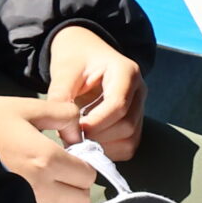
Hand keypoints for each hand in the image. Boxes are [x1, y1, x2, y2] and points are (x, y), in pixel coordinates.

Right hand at [0, 92, 98, 202]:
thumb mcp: (25, 106)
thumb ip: (62, 114)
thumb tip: (78, 134)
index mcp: (46, 158)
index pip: (87, 175)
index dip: (84, 165)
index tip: (72, 157)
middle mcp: (38, 186)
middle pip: (80, 202)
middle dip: (75, 186)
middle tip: (61, 172)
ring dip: (58, 202)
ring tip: (42, 184)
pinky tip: (27, 194)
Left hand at [46, 24, 145, 162]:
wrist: (83, 52)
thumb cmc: (75, 58)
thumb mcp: (64, 71)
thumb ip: (61, 97)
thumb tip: (64, 130)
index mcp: (126, 71)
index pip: (118, 105)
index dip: (96, 123)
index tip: (73, 130)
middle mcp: (139, 89)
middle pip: (127, 125)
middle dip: (98, 137)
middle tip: (72, 137)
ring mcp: (140, 106)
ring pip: (130, 139)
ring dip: (104, 146)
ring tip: (80, 138)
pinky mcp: (135, 121)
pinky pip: (129, 145)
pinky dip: (109, 150)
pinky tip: (90, 141)